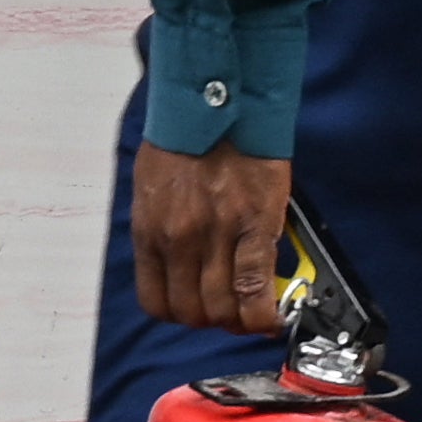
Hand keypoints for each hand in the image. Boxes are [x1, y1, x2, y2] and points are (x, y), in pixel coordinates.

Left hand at [131, 139, 290, 333]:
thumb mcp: (153, 188)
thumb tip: (180, 265)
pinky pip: (255, 291)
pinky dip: (263, 313)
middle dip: (213, 320)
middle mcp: (178, 239)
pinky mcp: (253, 228)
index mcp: (150, 230)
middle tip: (231, 310)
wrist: (217, 101)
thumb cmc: (186, 139)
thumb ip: (163, 230)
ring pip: (222, 310)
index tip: (198, 310)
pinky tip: (271, 316)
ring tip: (252, 309)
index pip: (157, 303)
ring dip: (239, 320)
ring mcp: (215, 237)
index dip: (181, 316)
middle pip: (193, 313)